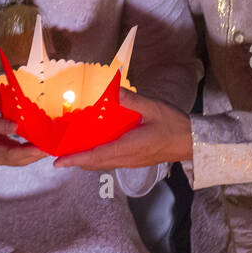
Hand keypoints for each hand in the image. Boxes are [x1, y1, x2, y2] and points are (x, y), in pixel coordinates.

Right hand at [0, 110, 47, 166]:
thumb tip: (17, 125)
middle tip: (54, 146)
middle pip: (20, 160)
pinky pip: (16, 151)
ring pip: (20, 157)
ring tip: (50, 144)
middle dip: (37, 154)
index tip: (45, 147)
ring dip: (34, 152)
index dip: (31, 152)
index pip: (14, 155)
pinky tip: (37, 140)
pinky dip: (27, 147)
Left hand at [53, 89, 192, 170]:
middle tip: (58, 155)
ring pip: (103, 165)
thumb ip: (131, 99)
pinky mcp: (136, 161)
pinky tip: (95, 148)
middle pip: (96, 164)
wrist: (193, 142)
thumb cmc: (174, 125)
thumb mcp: (152, 107)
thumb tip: (111, 87)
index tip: (58, 162)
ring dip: (86, 161)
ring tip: (72, 153)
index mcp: (129, 147)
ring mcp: (132, 162)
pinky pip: (111, 162)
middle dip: (76, 162)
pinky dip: (98, 158)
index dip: (76, 160)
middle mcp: (128, 158)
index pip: (97, 156)